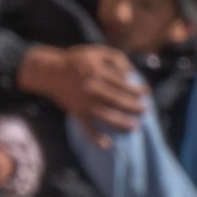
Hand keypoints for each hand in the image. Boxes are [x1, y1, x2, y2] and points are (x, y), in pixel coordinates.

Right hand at [20, 44, 147, 134]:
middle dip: (133, 106)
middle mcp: (91, 88)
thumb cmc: (76, 60)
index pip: (122, 83)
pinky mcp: (76, 112)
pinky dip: (94, 137)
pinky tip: (106, 145)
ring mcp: (83, 102)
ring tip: (134, 127)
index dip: (137, 88)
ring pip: (105, 115)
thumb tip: (132, 73)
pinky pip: (85, 127)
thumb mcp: (97, 51)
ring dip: (121, 123)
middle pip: (117, 100)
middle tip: (144, 110)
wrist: (50, 71)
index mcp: (97, 72)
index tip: (146, 92)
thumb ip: (117, 58)